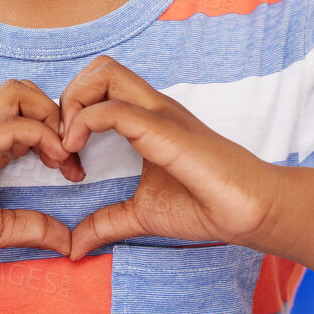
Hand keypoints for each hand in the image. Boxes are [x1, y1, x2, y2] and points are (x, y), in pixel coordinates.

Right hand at [0, 80, 84, 278]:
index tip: (73, 171)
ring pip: (18, 92)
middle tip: (70, 156)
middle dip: (57, 114)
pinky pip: (11, 124)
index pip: (27, 111)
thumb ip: (31, 227)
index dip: (58, 133)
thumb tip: (67, 240)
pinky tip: (53, 162)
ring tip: (61, 155)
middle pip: (24, 90)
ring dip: (49, 116)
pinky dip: (42, 136)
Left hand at [60, 55, 283, 258]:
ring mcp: (159, 113)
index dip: (70, 115)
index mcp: (146, 118)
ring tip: (69, 146)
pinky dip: (84, 124)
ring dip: (74, 103)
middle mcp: (151, 107)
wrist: (251, 210)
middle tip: (62, 144)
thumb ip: (107, 223)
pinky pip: (114, 109)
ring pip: (104, 72)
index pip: (98, 85)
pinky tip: (79, 155)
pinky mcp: (164, 129)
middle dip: (68, 97)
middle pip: (99, 67)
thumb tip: (75, 246)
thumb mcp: (142, 215)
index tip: (67, 163)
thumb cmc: (205, 205)